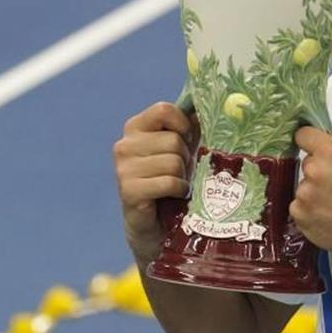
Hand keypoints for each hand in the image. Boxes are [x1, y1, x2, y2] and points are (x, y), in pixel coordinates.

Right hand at [113, 101, 198, 263]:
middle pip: (174, 140)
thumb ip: (190, 126)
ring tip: (176, 185)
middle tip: (180, 172)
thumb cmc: (171, 181)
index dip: (183, 124)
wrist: (157, 226)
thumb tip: (208, 106)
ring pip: (173, 161)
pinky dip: (179, 190)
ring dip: (182, 176)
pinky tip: (173, 196)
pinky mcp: (129, 191)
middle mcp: (124, 145)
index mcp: (135, 128)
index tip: (187, 141)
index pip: (164, 109)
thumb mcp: (182, 149)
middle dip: (185, 158)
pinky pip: (169, 182)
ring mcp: (123, 168)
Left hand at [290, 126, 331, 269]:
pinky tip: (324, 214)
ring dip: (312, 191)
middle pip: (305, 162)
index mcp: (330, 152)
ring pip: (302, 184)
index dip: (310, 141)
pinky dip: (308, 208)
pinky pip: (298, 203)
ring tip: (331, 203)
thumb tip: (326, 136)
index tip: (314, 148)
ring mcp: (302, 193)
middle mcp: (313, 170)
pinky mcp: (297, 212)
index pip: (303, 134)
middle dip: (317, 170)